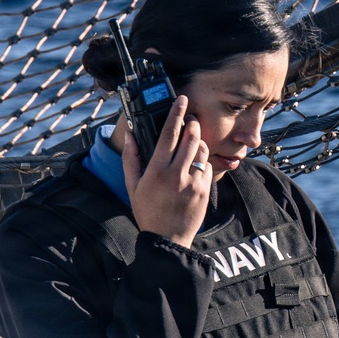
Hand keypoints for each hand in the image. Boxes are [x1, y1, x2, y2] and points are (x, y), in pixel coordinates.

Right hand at [123, 95, 210, 247]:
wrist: (168, 239)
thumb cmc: (148, 212)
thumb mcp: (132, 186)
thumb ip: (130, 158)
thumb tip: (131, 135)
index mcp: (157, 171)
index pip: (169, 134)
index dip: (176, 113)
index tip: (182, 99)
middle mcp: (177, 174)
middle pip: (191, 137)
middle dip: (192, 123)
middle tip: (190, 118)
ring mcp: (193, 182)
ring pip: (202, 149)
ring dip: (199, 140)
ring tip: (192, 141)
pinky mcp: (204, 190)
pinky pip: (208, 165)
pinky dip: (203, 158)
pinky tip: (195, 161)